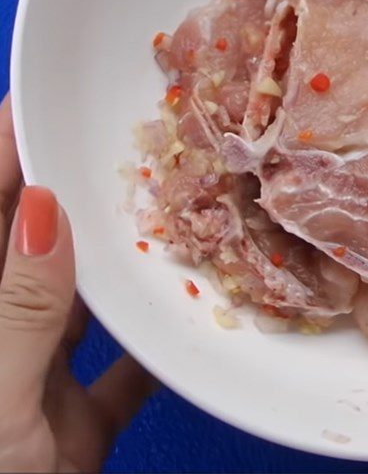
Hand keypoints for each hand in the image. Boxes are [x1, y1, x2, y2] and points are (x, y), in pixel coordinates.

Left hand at [0, 95, 155, 472]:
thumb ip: (17, 308)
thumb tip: (41, 205)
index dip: (2, 154)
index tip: (38, 102)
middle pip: (31, 247)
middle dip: (71, 192)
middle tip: (122, 140)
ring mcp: (31, 380)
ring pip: (80, 298)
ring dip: (121, 259)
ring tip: (165, 202)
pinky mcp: (73, 421)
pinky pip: (123, 364)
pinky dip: (156, 342)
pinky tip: (193, 309)